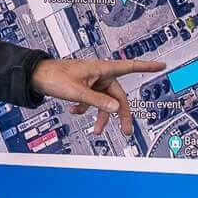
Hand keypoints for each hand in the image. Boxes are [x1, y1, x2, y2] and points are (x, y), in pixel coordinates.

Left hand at [30, 58, 164, 136]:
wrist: (35, 76)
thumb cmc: (54, 77)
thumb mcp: (77, 92)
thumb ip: (98, 101)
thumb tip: (116, 108)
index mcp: (102, 69)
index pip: (130, 66)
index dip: (147, 66)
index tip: (161, 65)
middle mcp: (100, 74)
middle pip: (118, 95)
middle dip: (120, 114)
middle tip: (126, 130)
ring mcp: (92, 81)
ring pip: (104, 102)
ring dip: (100, 117)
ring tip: (95, 131)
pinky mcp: (84, 87)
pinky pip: (92, 101)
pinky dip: (85, 109)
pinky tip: (74, 111)